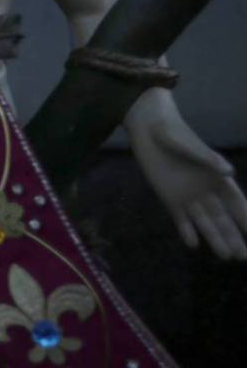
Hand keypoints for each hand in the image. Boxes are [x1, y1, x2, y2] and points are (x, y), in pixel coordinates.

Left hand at [128, 116, 246, 259]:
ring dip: (215, 238)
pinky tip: (193, 244)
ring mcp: (187, 195)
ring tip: (226, 256)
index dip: (246, 219)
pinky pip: (180, 218)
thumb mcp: (189, 145)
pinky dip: (186, 230)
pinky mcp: (168, 197)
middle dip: (234, 237)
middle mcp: (205, 191)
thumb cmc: (173, 133)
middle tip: (243, 257)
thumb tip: (228, 172)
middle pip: (223, 218)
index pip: (237, 203)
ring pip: (204, 221)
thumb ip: (207, 159)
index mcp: (216, 177)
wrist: (148, 129)